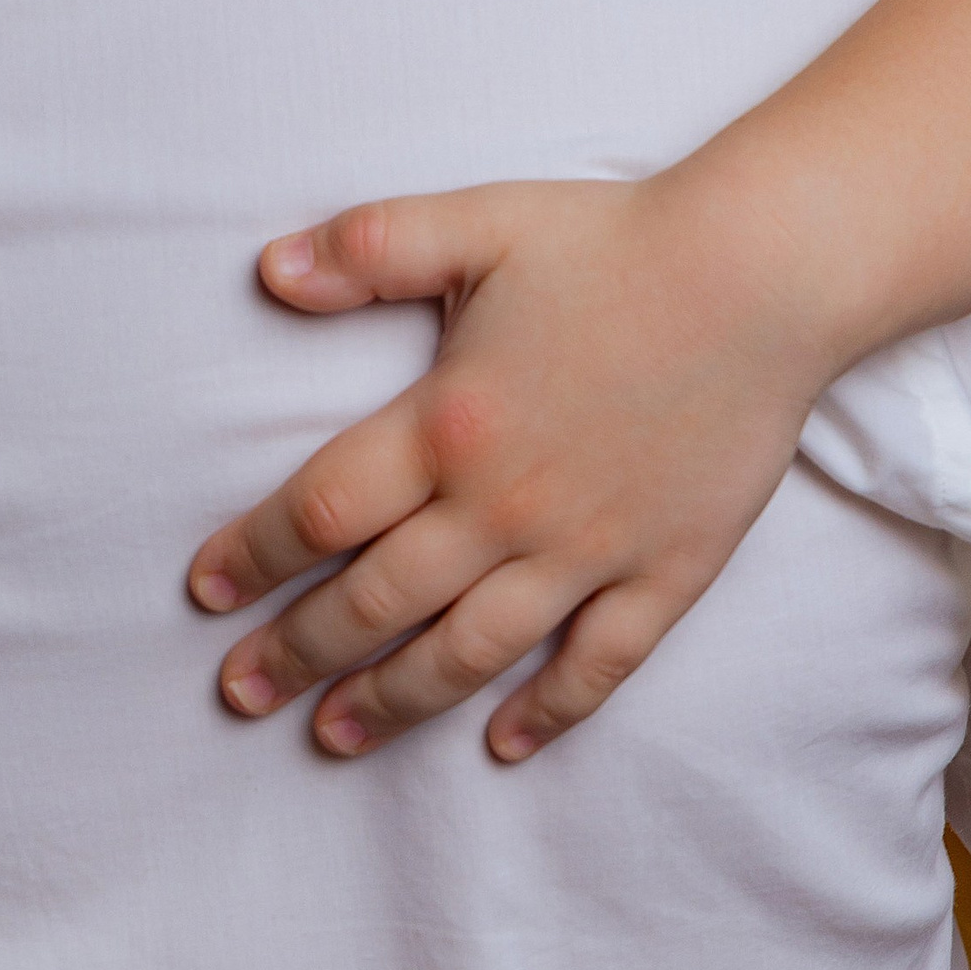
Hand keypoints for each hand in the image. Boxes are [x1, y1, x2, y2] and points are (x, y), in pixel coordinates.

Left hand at [188, 175, 823, 762]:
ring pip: (470, 652)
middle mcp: (506, 506)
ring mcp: (588, 550)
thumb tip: (269, 270)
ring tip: (332, 734)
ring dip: (393, 700)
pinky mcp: (665, 572)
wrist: (765, 275)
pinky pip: (598, 665)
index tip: (205, 593)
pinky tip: (502, 746)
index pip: (319, 513)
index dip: (250, 557)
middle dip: (296, 652)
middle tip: (239, 694)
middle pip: (376, 602)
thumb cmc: (616, 242)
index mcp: (448, 425)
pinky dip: (549, 713)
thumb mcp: (477, 222)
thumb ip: (368, 248)